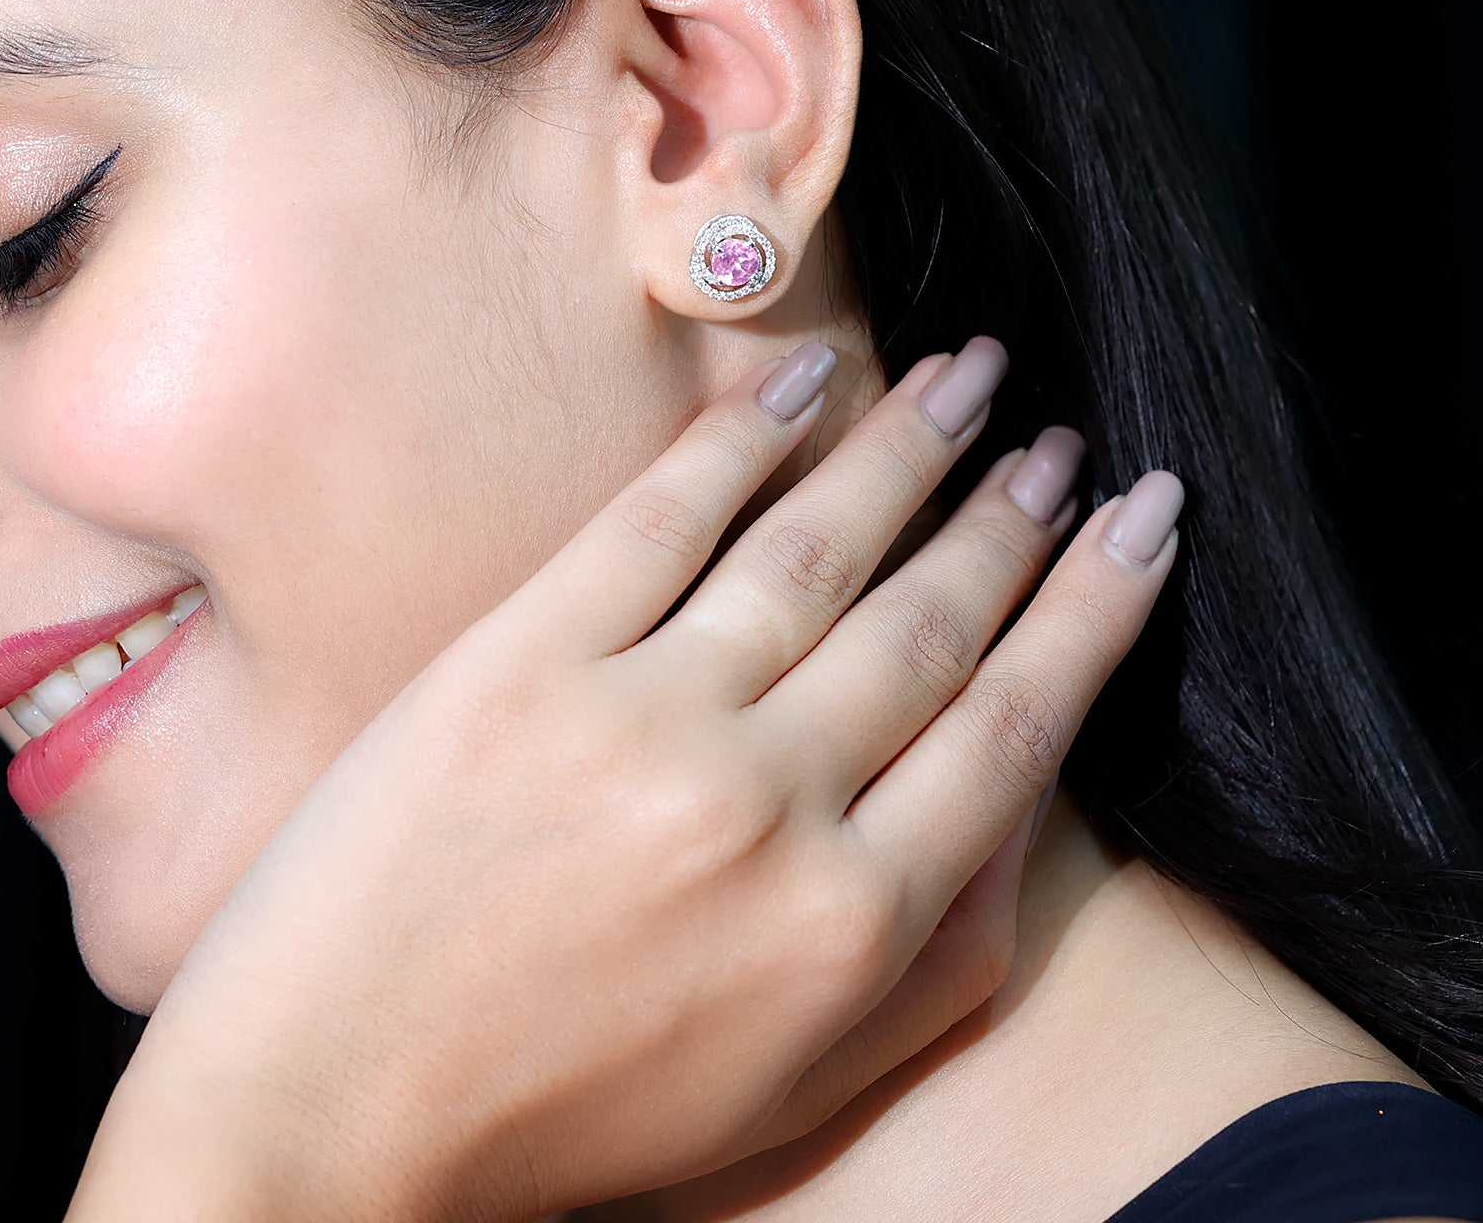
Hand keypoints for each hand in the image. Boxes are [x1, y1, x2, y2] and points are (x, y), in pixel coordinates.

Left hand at [70, 338, 1180, 1221]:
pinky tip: (802, 385)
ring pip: (814, 549)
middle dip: (1012, 514)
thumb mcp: (799, 1080)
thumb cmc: (576, 1107)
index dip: (1094, 605)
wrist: (335, 1101)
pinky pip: (657, 520)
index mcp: (850, 921)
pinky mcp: (522, 658)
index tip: (1147, 516)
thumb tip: (1024, 796)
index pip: (1013, 722)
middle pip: (929, 619)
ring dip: (907, 450)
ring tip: (970, 376)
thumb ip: (938, 953)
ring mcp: (639, 717)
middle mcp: (765, 804)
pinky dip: (740, 443)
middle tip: (1062, 434)